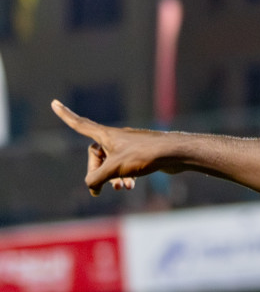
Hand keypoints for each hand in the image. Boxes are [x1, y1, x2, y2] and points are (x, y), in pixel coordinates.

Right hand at [52, 100, 174, 194]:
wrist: (175, 154)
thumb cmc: (144, 155)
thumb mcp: (114, 169)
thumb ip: (96, 178)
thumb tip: (91, 186)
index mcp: (105, 134)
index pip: (80, 124)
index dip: (65, 115)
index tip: (54, 103)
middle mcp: (115, 137)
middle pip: (95, 155)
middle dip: (97, 173)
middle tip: (102, 188)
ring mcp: (128, 145)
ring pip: (111, 163)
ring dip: (112, 178)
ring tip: (122, 188)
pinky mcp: (140, 154)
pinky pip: (124, 166)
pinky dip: (124, 177)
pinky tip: (131, 186)